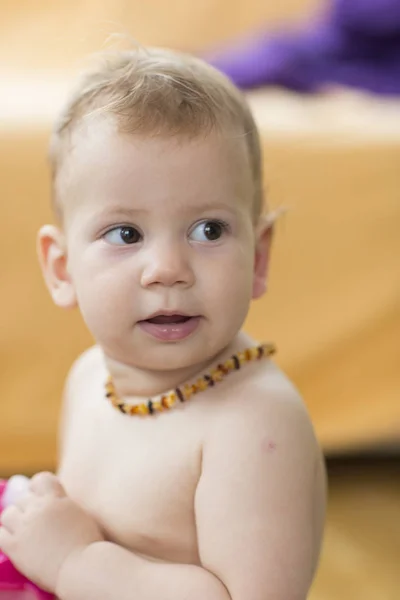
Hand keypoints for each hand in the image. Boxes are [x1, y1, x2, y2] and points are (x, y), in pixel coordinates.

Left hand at [0, 472, 103, 592]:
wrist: (82, 566)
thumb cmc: (88, 544)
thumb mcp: (80, 514)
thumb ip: (65, 506)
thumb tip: (58, 506)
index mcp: (57, 498)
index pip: (40, 480)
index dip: (38, 488)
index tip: (40, 498)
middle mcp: (38, 508)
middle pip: (23, 499)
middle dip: (29, 510)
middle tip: (37, 525)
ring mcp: (25, 526)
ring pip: (8, 514)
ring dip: (15, 522)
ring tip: (24, 533)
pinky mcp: (15, 546)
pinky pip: (0, 534)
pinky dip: (6, 537)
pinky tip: (16, 544)